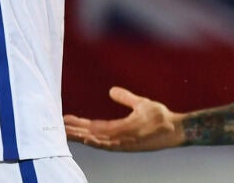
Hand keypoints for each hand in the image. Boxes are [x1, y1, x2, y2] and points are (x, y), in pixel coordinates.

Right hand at [63, 87, 183, 151]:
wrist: (176, 127)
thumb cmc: (160, 117)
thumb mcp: (140, 104)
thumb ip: (126, 98)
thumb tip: (111, 90)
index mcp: (118, 128)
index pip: (94, 126)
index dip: (79, 123)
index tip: (64, 119)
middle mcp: (117, 137)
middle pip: (90, 134)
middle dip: (74, 130)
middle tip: (56, 126)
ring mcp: (123, 141)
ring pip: (96, 139)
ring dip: (81, 136)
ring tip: (65, 132)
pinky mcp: (130, 144)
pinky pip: (110, 144)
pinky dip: (97, 141)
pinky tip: (86, 138)